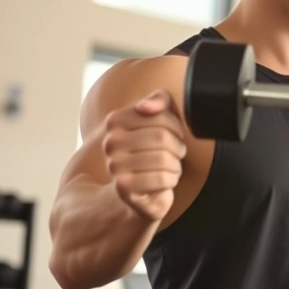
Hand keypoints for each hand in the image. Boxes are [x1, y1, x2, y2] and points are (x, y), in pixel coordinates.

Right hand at [102, 89, 186, 220]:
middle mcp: (110, 142)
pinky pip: (161, 178)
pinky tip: (165, 180)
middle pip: (162, 137)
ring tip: (170, 167)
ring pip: (163, 158)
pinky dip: (171, 180)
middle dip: (178, 147)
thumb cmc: (153, 149)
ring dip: (176, 165)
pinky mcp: (123, 187)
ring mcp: (114, 165)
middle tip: (175, 154)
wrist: (140, 188)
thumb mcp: (161, 118)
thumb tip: (145, 106)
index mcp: (115, 120)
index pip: (161, 116)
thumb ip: (159, 100)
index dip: (177, 128)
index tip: (174, 135)